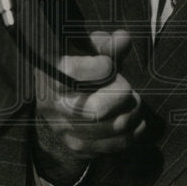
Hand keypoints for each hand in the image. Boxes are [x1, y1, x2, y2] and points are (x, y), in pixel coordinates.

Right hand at [33, 29, 145, 180]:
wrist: (58, 95)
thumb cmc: (78, 65)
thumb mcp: (86, 48)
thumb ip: (105, 43)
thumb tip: (123, 38)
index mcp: (49, 73)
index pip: (73, 72)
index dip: (102, 67)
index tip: (108, 64)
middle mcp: (52, 104)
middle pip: (94, 109)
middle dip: (121, 95)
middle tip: (128, 88)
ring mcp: (62, 128)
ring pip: (107, 129)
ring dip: (131, 114)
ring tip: (135, 103)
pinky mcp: (75, 145)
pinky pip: (109, 147)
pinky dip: (131, 135)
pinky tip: (136, 123)